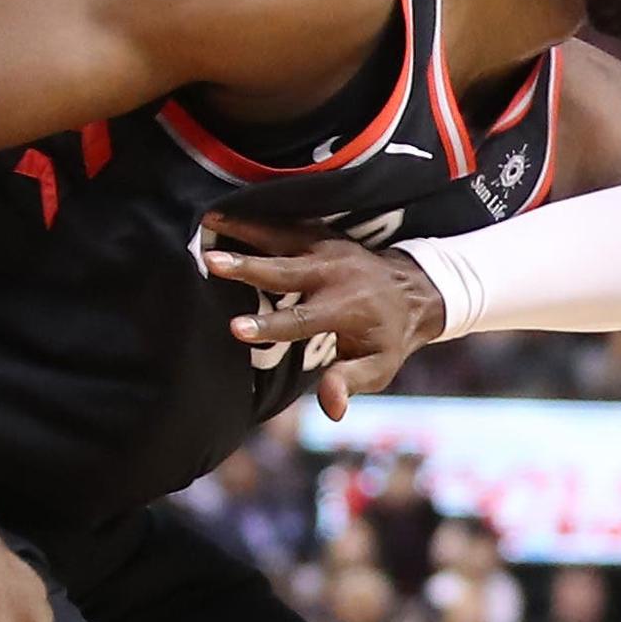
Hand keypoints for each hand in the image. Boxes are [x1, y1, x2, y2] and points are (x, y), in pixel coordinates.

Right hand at [202, 216, 441, 422]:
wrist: (413, 289)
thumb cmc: (388, 337)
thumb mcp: (379, 368)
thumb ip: (349, 383)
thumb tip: (332, 410)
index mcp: (345, 310)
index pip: (301, 320)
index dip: (268, 326)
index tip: (234, 328)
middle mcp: (333, 274)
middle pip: (284, 271)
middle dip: (247, 267)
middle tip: (210, 260)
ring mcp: (325, 249)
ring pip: (280, 237)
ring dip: (243, 229)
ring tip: (207, 220)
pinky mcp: (318, 234)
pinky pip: (283, 223)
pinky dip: (253, 216)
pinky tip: (222, 211)